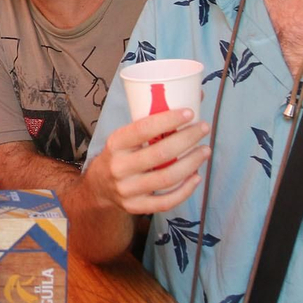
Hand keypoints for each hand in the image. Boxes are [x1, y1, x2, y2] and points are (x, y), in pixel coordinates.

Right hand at [79, 109, 210, 215]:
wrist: (98, 187)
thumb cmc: (120, 154)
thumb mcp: (125, 136)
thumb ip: (152, 121)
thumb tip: (194, 96)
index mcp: (115, 143)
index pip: (142, 129)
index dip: (168, 120)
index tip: (189, 112)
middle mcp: (119, 167)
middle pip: (160, 154)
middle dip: (187, 139)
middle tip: (203, 128)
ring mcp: (127, 189)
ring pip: (166, 178)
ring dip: (191, 163)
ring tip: (205, 150)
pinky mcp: (136, 207)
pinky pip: (165, 202)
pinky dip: (185, 190)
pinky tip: (196, 177)